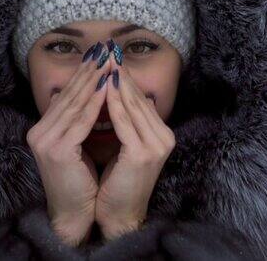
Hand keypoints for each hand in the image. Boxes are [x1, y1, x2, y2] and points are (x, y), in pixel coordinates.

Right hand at [26, 42, 111, 246]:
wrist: (73, 213)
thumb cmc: (81, 181)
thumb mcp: (79, 144)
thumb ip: (81, 120)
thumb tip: (97, 91)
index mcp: (44, 129)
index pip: (67, 95)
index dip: (84, 74)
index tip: (100, 55)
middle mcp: (40, 131)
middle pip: (69, 94)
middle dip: (90, 71)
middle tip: (106, 49)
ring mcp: (45, 140)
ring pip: (75, 103)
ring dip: (94, 81)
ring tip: (109, 62)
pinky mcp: (57, 150)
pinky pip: (81, 121)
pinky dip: (95, 103)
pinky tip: (107, 87)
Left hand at [95, 41, 175, 240]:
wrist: (117, 215)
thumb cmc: (114, 182)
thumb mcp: (122, 146)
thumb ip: (123, 122)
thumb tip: (111, 93)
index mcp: (160, 134)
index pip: (140, 98)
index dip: (123, 77)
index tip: (107, 57)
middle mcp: (163, 137)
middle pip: (137, 97)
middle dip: (118, 73)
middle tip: (105, 50)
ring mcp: (156, 145)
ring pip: (132, 105)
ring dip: (115, 82)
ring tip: (102, 62)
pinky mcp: (143, 154)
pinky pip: (124, 122)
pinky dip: (112, 104)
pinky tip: (102, 88)